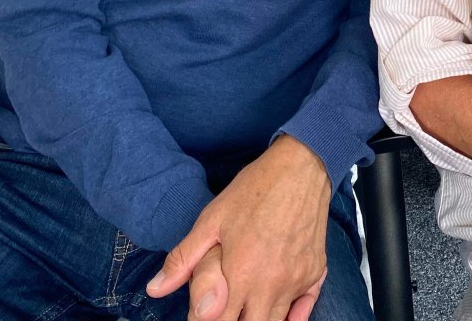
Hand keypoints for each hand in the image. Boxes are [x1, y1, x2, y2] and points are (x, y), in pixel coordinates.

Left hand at [147, 135, 331, 320]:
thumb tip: (155, 289)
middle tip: (226, 311)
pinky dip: (290, 317)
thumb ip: (184, 258)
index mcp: (242, 273)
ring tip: (247, 308)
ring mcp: (297, 280)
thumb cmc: (255, 189)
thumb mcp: (212, 218)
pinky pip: (304, 312)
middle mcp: (272, 284)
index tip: (205, 312)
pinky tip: (277, 311)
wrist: (302, 166)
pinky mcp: (316, 273)